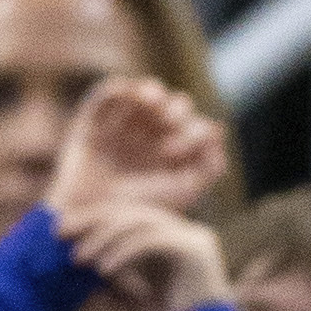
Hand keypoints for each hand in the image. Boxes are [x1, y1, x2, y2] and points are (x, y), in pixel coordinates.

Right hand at [47, 75, 228, 244]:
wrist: (96, 221)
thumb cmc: (143, 210)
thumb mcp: (186, 190)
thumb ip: (211, 165)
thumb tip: (218, 128)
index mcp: (171, 156)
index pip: (193, 127)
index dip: (195, 131)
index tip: (178, 153)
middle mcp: (148, 141)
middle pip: (172, 106)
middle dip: (177, 110)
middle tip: (168, 125)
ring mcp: (121, 131)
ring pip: (142, 95)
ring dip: (152, 91)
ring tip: (153, 102)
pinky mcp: (91, 126)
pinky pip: (106, 96)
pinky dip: (120, 89)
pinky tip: (133, 97)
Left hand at [65, 194, 231, 310]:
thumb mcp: (135, 298)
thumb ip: (116, 278)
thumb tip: (82, 263)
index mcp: (175, 240)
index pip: (130, 219)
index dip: (94, 220)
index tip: (62, 231)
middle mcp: (188, 233)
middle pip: (132, 213)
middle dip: (92, 221)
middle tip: (60, 232)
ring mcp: (195, 238)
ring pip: (139, 223)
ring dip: (103, 238)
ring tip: (78, 258)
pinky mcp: (195, 249)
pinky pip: (151, 241)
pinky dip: (123, 252)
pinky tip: (103, 269)